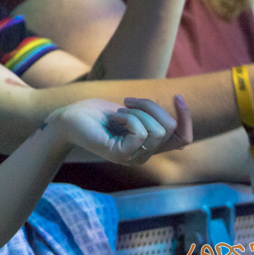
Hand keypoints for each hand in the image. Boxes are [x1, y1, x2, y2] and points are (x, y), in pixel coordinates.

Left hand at [51, 96, 184, 164]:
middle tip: (126, 102)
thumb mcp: (130, 111)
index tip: (177, 96)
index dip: (186, 119)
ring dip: (137, 111)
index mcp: (149, 144)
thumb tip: (178, 114)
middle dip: (150, 106)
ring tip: (117, 111)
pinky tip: (113, 118)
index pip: (183, 139)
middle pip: (169, 128)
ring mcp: (133, 157)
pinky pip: (140, 133)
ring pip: (157, 130)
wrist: (68, 118)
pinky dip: (128, 117)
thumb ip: (151, 117)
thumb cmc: (95, 113)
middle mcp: (144, 155)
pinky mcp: (120, 155)